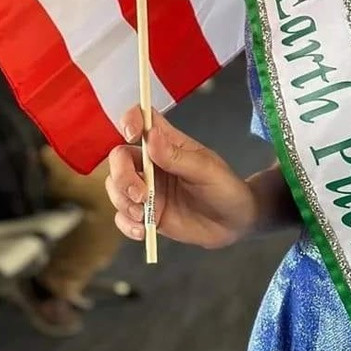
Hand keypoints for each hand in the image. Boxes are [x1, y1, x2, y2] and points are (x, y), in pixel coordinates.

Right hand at [106, 107, 255, 248]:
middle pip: (119, 158)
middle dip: (122, 177)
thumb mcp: (206, 171)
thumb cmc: (225, 188)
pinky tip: (143, 231)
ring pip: (115, 187)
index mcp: (169, 144)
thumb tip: (152, 137)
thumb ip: (178, 157)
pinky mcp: (146, 213)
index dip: (131, 120)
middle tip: (140, 195)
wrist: (234, 223)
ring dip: (123, 202)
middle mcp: (153, 164)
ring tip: (144, 217)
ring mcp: (147, 189)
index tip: (132, 134)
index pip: (143, 121)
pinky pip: (122, 216)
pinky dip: (126, 224)